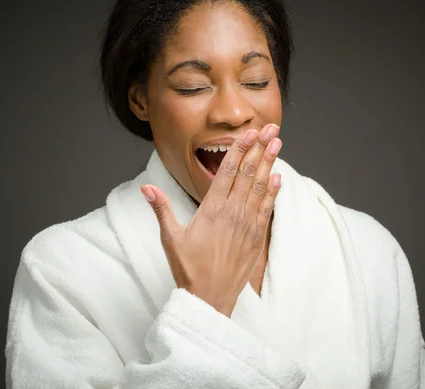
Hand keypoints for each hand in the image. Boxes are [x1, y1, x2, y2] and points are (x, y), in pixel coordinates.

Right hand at [140, 124, 282, 316]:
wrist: (209, 298)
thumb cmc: (188, 269)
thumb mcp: (170, 238)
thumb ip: (161, 209)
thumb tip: (146, 188)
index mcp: (211, 210)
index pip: (228, 172)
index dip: (240, 149)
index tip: (250, 133)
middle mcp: (232, 213)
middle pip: (248, 174)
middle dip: (260, 148)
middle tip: (270, 128)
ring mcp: (246, 224)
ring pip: (260, 187)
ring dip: (270, 163)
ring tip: (278, 143)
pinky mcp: (256, 237)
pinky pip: (267, 209)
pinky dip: (273, 191)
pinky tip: (278, 177)